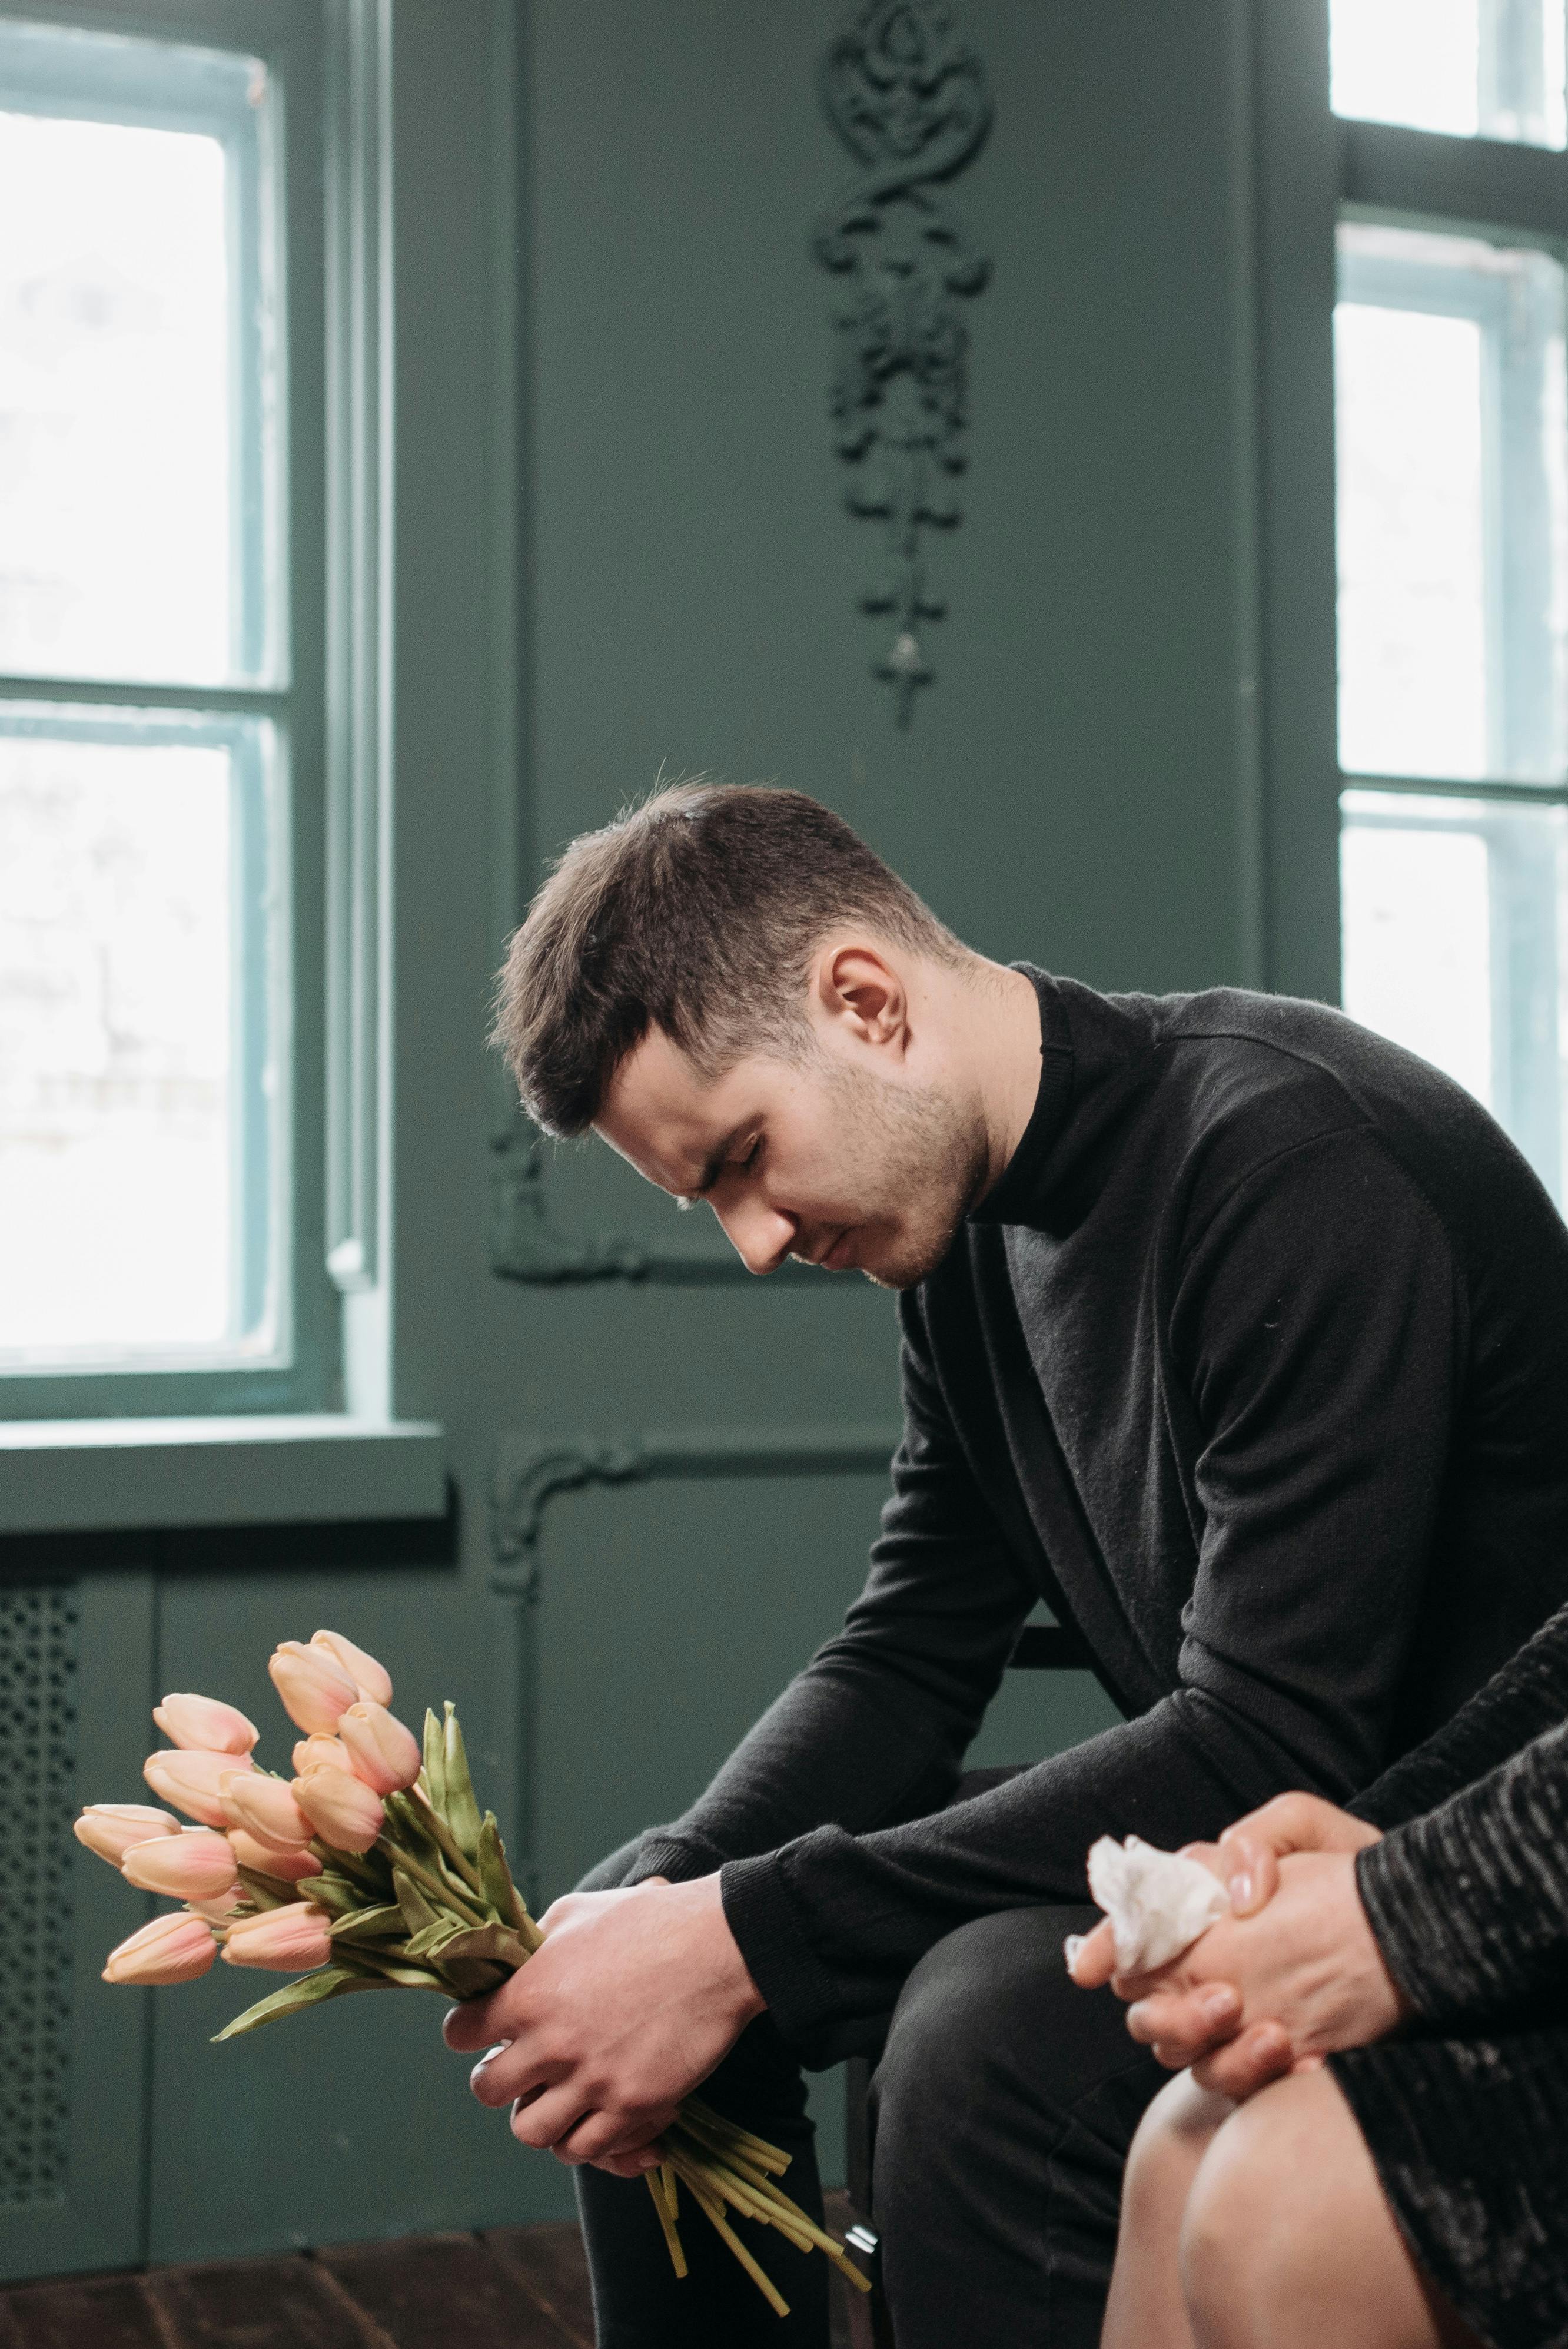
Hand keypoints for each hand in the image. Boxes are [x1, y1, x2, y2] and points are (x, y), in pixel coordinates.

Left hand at [442, 1873, 764, 2177]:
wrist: (718, 1947)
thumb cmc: (646, 1919)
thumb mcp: (576, 1914)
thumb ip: (533, 1947)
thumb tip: (510, 1966)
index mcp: (529, 1993)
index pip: (460, 2033)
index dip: (467, 2031)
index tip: (480, 2030)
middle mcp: (552, 2044)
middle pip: (488, 2091)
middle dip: (497, 2080)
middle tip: (517, 2068)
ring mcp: (592, 2081)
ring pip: (531, 2132)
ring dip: (538, 2115)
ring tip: (554, 2098)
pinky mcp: (632, 2106)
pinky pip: (584, 2149)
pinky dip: (583, 2137)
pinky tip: (595, 2114)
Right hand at [1068, 1796, 1397, 2097]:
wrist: (1425, 1933)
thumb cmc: (1361, 1874)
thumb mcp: (1310, 1828)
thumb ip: (1256, 1840)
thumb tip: (1234, 1894)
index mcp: (1202, 1912)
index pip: (1132, 1933)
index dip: (1104, 1949)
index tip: (1090, 1968)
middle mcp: (1208, 1971)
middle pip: (1146, 2010)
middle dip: (1169, 2014)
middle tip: (1226, 2000)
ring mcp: (1237, 2022)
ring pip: (1187, 2058)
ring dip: (1220, 2053)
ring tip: (1278, 2036)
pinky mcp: (1273, 2062)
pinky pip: (1244, 2090)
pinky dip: (1265, 2081)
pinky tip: (1306, 2064)